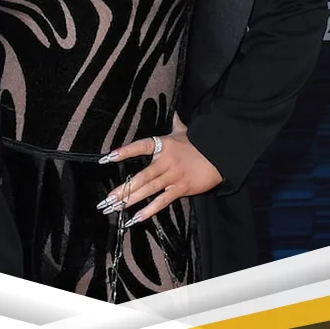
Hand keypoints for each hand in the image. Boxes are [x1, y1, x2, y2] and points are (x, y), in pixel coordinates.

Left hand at [95, 114, 222, 226]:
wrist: (221, 155)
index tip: (108, 157)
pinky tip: (137, 217)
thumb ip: (176, 124)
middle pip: (141, 176)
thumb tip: (175, 112)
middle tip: (108, 198)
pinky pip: (163, 200)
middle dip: (124, 188)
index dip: (125, 151)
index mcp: (164, 145)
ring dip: (132, 199)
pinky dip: (150, 209)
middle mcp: (165, 161)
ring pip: (149, 189)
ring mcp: (173, 176)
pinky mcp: (181, 188)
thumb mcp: (185, 131)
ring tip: (116, 207)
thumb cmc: (200, 143)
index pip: (141, 147)